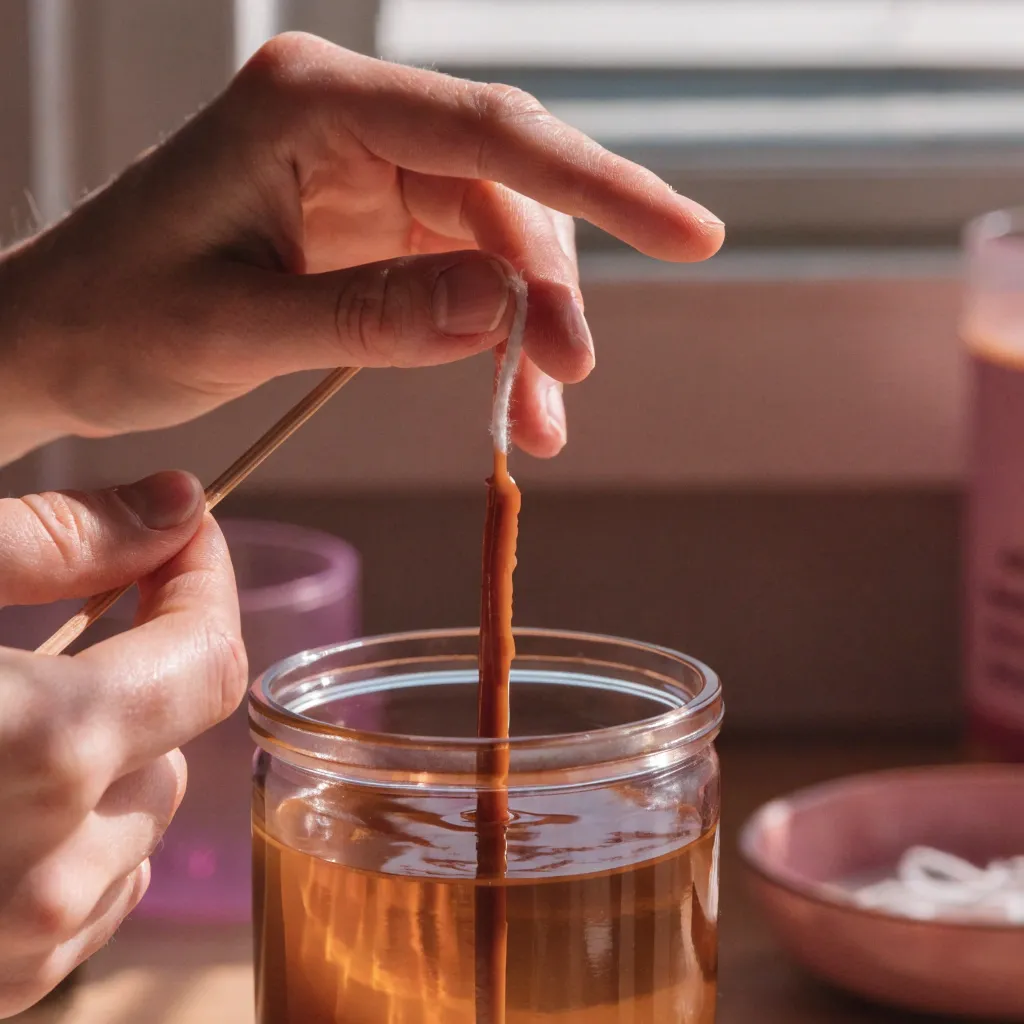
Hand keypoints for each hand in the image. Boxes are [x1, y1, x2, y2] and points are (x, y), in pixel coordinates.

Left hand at [0, 32, 722, 463]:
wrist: (52, 343)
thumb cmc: (111, 319)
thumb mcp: (239, 326)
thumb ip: (375, 316)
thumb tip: (504, 312)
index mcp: (309, 106)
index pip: (488, 132)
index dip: (599, 184)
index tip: (689, 235)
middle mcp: (347, 122)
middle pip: (502, 190)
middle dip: (547, 293)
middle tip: (564, 388)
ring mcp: (361, 172)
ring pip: (491, 236)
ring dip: (524, 327)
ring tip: (536, 420)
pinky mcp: (363, 224)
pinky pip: (456, 269)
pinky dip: (488, 334)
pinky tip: (504, 393)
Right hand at [0, 471, 245, 1013]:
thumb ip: (52, 539)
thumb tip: (177, 504)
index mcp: (47, 750)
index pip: (212, 656)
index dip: (203, 585)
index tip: (180, 543)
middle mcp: (50, 871)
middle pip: (177, 743)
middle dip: (134, 680)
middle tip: (42, 651)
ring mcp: (20, 950)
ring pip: (136, 826)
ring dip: (97, 769)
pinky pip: (86, 902)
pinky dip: (63, 848)